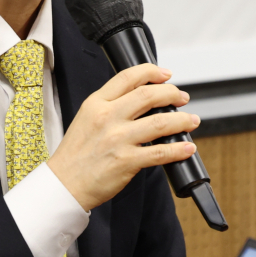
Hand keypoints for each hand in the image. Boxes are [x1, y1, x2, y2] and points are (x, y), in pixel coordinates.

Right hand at [47, 63, 199, 209]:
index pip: (128, 77)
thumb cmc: (75, 155)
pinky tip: (187, 148)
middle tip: (182, 98)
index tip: (166, 75)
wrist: (64, 184)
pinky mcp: (126, 161)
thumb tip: (141, 100)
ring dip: (182, 120)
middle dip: (172, 93)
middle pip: (149, 95)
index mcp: (96, 103)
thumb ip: (109, 106)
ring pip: (160, 122)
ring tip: (191, 121)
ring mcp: (118, 139)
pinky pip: (160, 153)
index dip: (152, 72)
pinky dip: (178, 149)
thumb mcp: (86, 118)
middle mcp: (107, 117)